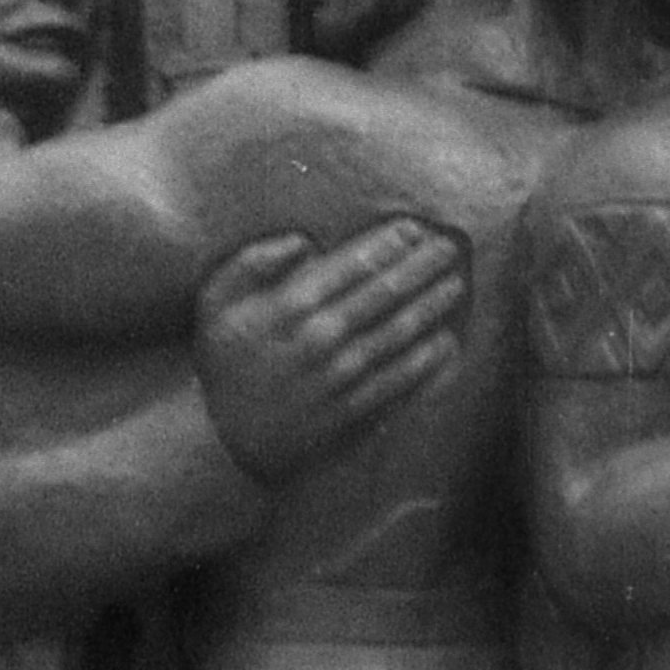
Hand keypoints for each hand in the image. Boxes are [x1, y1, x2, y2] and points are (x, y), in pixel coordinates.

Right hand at [196, 219, 467, 483]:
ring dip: (432, 309)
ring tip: (455, 287)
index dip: (393, 242)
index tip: (417, 228)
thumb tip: (305, 241)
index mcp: (290, 305)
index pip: (356, 263)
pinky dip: (427, 364)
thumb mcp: (214, 302)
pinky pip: (398, 383)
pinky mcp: (349, 414)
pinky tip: (446, 345)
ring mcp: (338, 379)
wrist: (216, 441)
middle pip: (385, 293)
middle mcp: (321, 339)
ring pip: (399, 335)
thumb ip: (254, 262)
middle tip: (450, 247)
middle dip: (423, 268)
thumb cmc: (220, 364)